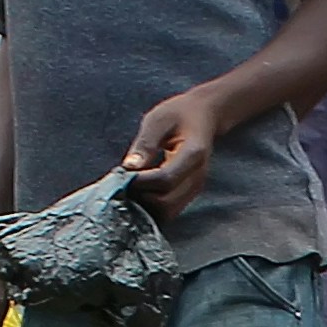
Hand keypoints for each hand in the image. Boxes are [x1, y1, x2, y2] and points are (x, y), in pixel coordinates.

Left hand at [122, 92, 217, 213]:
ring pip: (167, 212)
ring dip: (145, 204)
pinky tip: (141, 189)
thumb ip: (145, 143)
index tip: (122, 173)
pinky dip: (152, 206)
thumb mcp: (158, 120)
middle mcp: (197, 176)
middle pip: (166, 203)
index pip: (165, 179)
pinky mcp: (188, 195)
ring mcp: (195, 188)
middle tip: (125, 181)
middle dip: (141, 196)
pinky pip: (169, 211)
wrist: (204, 117)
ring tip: (132, 186)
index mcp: (193, 154)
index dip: (140, 182)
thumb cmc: (180, 114)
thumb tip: (129, 168)